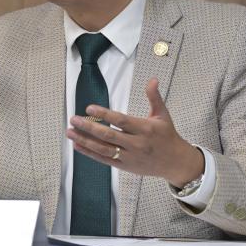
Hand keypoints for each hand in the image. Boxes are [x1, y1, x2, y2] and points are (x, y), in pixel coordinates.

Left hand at [67, 78, 203, 187]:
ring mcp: (129, 156)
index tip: (89, 108)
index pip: (120, 121)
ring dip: (85, 141)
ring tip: (70, 132)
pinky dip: (90, 153)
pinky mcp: (124, 166)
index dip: (104, 114)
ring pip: (103, 149)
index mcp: (144, 129)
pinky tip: (78, 145)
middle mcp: (136, 144)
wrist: (175, 162)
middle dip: (88, 127)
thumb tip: (152, 79)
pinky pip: (104, 159)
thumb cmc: (167, 136)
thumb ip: (154, 96)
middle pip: (108, 136)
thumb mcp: (163, 114)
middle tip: (73, 119)